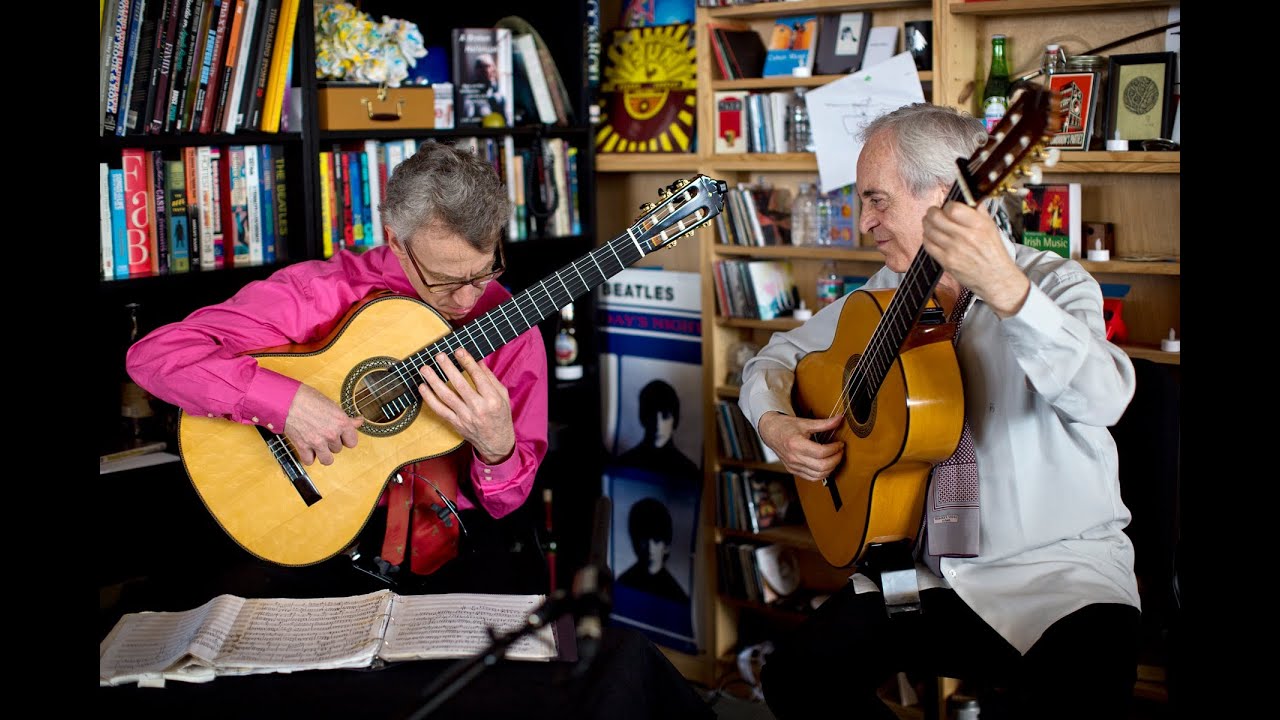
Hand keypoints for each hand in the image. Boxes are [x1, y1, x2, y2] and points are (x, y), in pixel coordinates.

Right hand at [284, 384, 363, 465]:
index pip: (352, 442)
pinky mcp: (303, 447)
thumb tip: (359, 421)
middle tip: (323, 433)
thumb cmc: (308, 398)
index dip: (345, 439)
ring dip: (323, 454)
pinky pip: (310, 461)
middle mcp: (331, 434)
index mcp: (341, 422)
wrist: (287, 400)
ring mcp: (317, 442)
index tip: (340, 436)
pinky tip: (307, 449)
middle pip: (338, 449)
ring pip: (327, 460)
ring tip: (318, 446)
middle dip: (331, 443)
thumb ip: (346, 418)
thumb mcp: (332, 405)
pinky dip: (308, 457)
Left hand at [419, 348, 514, 464]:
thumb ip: (490, 378)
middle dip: (448, 368)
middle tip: (439, 355)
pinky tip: (423, 387)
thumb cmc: (501, 416)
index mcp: (492, 399)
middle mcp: (478, 408)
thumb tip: (478, 360)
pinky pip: (439, 409)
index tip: (458, 350)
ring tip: (425, 369)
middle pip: (460, 384)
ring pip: (446, 396)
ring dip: (434, 381)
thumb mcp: (503, 396)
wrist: (496, 443)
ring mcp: (465, 417)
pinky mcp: (456, 423)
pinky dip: (429, 398)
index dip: (467, 362)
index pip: (478, 376)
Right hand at [757, 411, 844, 483]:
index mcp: (796, 444)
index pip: (821, 452)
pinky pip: (811, 478)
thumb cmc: (786, 426)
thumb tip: (840, 418)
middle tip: (840, 451)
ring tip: (835, 458)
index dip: (834, 449)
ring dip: (831, 468)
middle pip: (821, 466)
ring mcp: (793, 466)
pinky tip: (826, 465)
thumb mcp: (805, 422)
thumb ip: (824, 423)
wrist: (771, 432)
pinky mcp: (793, 470)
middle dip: (836, 459)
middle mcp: (794, 457)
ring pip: (818, 475)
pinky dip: (822, 474)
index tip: (840, 444)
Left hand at [922, 202, 1029, 317]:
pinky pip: (928, 245)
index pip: (953, 208)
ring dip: (927, 224)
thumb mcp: (991, 227)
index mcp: (978, 225)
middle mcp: (965, 236)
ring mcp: (953, 250)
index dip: (947, 205)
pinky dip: (927, 238)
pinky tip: (931, 236)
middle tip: (933, 212)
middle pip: (936, 217)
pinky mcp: (946, 262)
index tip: (948, 207)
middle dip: (932, 212)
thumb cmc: (994, 253)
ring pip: (929, 230)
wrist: (995, 278)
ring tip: (930, 223)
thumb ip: (978, 211)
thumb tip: (968, 198)